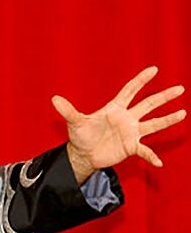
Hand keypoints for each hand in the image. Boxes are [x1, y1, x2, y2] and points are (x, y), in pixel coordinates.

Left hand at [51, 66, 185, 183]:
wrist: (83, 155)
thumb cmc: (80, 136)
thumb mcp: (75, 123)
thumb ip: (68, 111)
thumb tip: (54, 99)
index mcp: (115, 108)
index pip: (130, 91)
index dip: (141, 80)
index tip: (154, 69)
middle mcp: (127, 118)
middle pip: (148, 104)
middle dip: (164, 96)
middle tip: (180, 88)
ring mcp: (131, 132)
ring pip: (153, 123)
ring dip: (168, 119)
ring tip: (183, 113)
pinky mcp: (131, 147)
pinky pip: (144, 151)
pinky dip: (151, 156)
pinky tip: (158, 163)